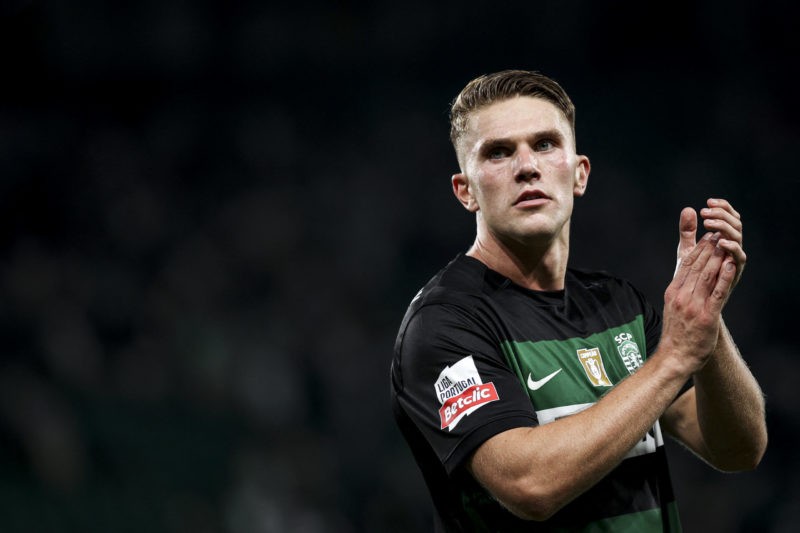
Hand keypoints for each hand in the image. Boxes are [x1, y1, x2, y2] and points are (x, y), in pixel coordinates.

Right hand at [661, 232, 736, 372]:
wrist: (674, 357)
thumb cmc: (676, 334)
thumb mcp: (673, 307)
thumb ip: (680, 291)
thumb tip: (685, 278)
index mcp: (673, 292)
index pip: (685, 265)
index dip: (697, 249)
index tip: (707, 237)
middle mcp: (682, 296)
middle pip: (696, 266)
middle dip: (708, 248)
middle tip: (718, 233)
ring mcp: (693, 306)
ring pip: (706, 275)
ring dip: (717, 257)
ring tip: (726, 244)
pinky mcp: (707, 316)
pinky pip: (717, 293)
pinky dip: (724, 277)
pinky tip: (730, 265)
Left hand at [675, 199, 745, 288]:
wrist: (696, 305)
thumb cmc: (693, 278)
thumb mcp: (687, 252)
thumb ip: (688, 233)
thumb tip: (688, 209)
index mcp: (724, 241)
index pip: (730, 217)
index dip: (723, 207)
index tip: (709, 201)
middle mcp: (732, 249)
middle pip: (736, 225)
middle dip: (722, 216)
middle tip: (706, 212)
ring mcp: (735, 262)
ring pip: (738, 239)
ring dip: (725, 229)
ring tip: (710, 224)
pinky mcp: (735, 274)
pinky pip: (738, 260)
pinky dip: (732, 249)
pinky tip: (721, 242)